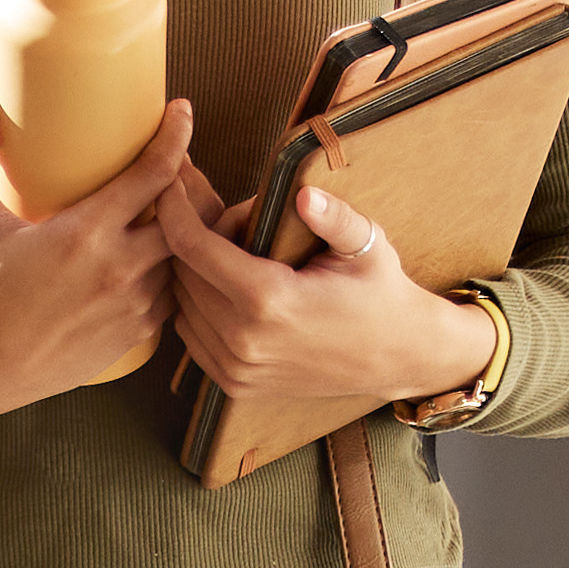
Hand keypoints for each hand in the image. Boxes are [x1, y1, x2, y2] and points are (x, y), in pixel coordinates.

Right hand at [0, 83, 188, 429]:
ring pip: (187, 256)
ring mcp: (133, 305)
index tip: (181, 112)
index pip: (155, 173)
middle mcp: (120, 269)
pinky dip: (173, 270)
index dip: (175, 135)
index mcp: (86, 233)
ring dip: (184, 230)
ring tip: (168, 208)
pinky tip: (156, 255)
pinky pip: (175, 293)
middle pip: (188, 214)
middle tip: (174, 165)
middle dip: (189, 184)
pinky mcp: (135, 335)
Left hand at [153, 169, 492, 427]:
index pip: (193, 246)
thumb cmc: (380, 292)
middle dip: (190, 236)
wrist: (397, 356)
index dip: (174, 209)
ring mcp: (237, 369)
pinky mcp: (236, 385)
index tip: (171, 182)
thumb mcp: (368, 246)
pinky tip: (222, 283)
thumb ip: (335, 217)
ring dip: (191, 272)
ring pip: (182, 305)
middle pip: (182, 273)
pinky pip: (191, 335)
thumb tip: (304, 196)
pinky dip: (196, 304)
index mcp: (269, 301)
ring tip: (227, 248)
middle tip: (221, 215)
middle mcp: (244, 341)